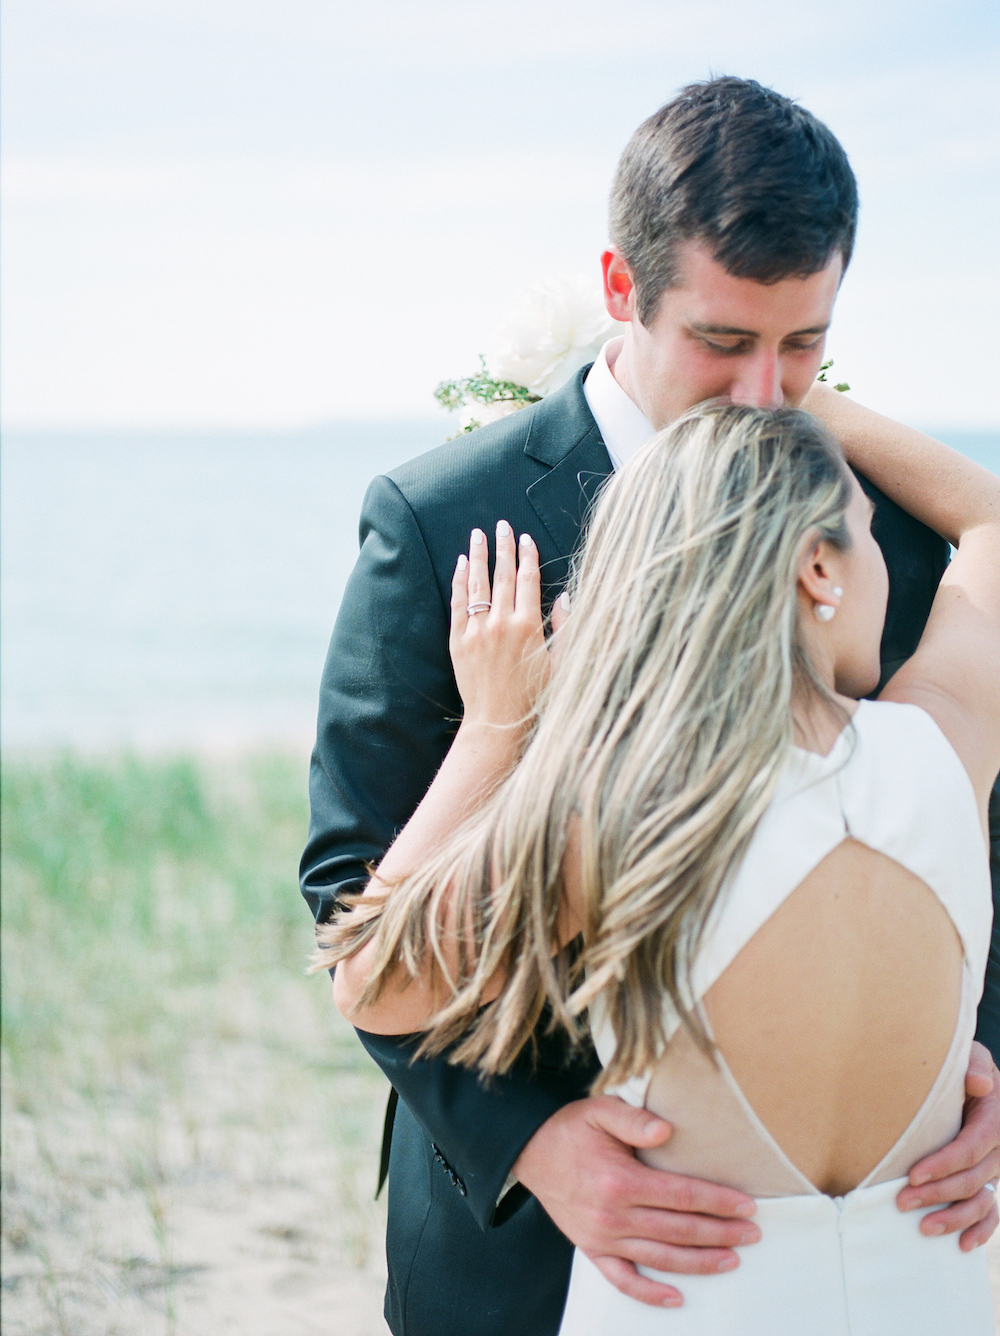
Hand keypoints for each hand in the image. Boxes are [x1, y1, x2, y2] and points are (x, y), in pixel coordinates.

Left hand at [450, 522, 548, 729]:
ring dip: (479, 555)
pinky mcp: (458, 642)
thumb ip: (566, 627)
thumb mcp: (562, 664)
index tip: (526, 538)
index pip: (527, 580)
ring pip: (478, 584)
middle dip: (503, 547)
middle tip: (502, 524)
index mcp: (529, 627)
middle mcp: (501, 624)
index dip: (527, 556)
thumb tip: (565, 595)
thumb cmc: (535, 697)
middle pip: (502, 575)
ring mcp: (476, 632)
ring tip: (479, 534)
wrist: (497, 724)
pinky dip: (460, 581)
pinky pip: (458, 604)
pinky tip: (462, 564)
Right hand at [513, 1096, 759, 1307]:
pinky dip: (651, 1293)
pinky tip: (677, 1297)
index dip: (718, 1201)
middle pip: (679, 1230)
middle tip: (752, 1233)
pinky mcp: (592, 1250)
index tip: (747, 1205)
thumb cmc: (570, 1128)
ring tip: (731, 1259)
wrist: (529, 1150)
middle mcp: (612, 1215)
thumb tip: (666, 1130)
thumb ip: (633, 1119)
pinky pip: (624, 1280)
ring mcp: (602, 1237)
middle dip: (720, 1233)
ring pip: (661, 1258)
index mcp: (619, 1180)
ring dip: (700, 1262)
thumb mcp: (600, 1109)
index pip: (682, 1196)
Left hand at [897, 1040, 999, 1249]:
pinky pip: (992, 1212)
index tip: (913, 1175)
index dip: (943, 1164)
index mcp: (993, 1120)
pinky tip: (962, 1246)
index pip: (970, 1149)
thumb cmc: (963, 1066)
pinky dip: (981, 1231)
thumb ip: (973, 1065)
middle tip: (902, 1202)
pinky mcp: (990, 1180)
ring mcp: (996, 1168)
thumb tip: (980, 1082)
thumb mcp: (969, 1056)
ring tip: (924, 1228)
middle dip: (937, 1193)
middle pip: (972, 1179)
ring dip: (955, 1218)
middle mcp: (998, 1149)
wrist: (973, 1078)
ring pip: (982, 1201)